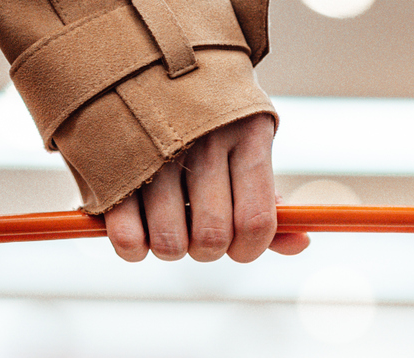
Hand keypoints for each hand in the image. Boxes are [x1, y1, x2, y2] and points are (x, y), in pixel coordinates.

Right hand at [103, 112, 311, 262]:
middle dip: (206, 250)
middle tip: (197, 230)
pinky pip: (128, 238)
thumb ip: (267, 198)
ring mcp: (155, 152)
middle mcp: (204, 142)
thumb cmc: (207, 113)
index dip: (249, 249)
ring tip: (166, 224)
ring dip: (170, 247)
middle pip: (212, 239)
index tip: (237, 246)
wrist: (147, 50)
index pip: (256, 221)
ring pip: (170, 243)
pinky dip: (132, 247)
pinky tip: (136, 228)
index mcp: (248, 135)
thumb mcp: (246, 139)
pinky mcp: (113, 162)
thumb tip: (300, 243)